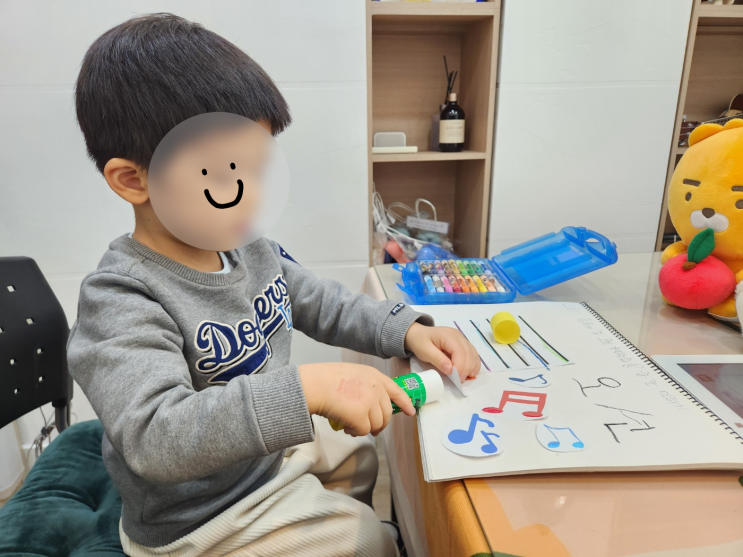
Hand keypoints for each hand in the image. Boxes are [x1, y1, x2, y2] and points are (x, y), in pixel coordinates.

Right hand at [298, 362, 414, 435]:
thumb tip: (371, 406)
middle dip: (379, 424)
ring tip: (352, 427)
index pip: (397, 390)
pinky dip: (356, 432)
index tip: (410, 411)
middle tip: (370, 428)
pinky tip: (346, 428)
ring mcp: (370, 402)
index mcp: (374, 376)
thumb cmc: (325, 379)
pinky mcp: (361, 416)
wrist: (313, 385)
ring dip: (366, 429)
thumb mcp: (352, 374)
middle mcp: (376, 388)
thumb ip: (366, 386)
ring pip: (377, 424)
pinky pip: (364, 431)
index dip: (405, 403)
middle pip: (387, 413)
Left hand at [404, 323, 480, 381]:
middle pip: (469, 353)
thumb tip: (450, 370)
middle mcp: (459, 336)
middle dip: (466, 369)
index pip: (460, 351)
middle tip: (458, 381)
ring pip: (473, 354)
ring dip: (471, 367)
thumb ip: (437, 359)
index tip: (455, 378)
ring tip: (463, 378)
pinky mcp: (463, 344)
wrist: (417, 334)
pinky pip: (473, 354)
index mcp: (448, 335)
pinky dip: (473, 364)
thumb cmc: (420, 342)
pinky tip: (468, 372)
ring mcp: (462, 339)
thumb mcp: (424, 351)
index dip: (460, 366)